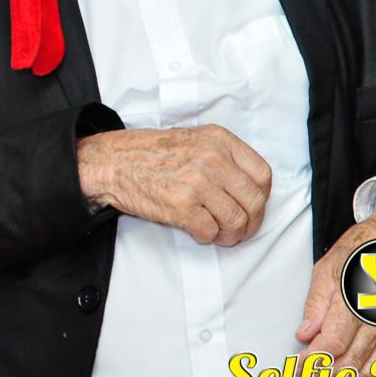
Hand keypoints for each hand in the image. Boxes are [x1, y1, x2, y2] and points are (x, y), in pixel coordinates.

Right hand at [77, 124, 271, 245]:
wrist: (112, 162)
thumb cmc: (151, 153)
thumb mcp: (193, 138)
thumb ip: (222, 156)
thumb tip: (247, 187)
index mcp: (219, 139)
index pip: (263, 174)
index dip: (262, 197)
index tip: (252, 207)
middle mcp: (212, 158)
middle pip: (254, 201)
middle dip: (251, 223)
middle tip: (240, 230)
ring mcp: (197, 182)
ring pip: (235, 221)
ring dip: (230, 235)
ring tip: (219, 234)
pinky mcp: (180, 206)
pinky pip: (210, 232)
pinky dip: (207, 237)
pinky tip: (198, 231)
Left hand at [296, 196, 375, 376]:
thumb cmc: (358, 253)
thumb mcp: (326, 269)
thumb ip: (316, 305)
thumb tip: (304, 334)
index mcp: (355, 300)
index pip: (333, 343)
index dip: (314, 361)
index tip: (298, 367)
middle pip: (351, 360)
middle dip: (326, 376)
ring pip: (371, 367)